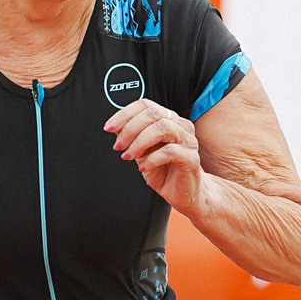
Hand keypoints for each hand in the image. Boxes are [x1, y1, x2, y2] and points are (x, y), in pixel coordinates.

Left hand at [105, 98, 204, 215]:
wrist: (182, 194)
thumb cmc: (163, 171)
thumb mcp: (142, 151)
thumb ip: (132, 137)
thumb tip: (115, 126)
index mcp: (169, 120)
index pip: (146, 106)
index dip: (125, 114)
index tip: (109, 127)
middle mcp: (181, 126)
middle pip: (153, 114)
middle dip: (130, 129)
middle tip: (118, 146)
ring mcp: (188, 141)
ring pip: (162, 128)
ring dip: (139, 142)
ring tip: (129, 156)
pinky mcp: (191, 158)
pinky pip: (170, 151)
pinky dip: (152, 159)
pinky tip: (144, 167)